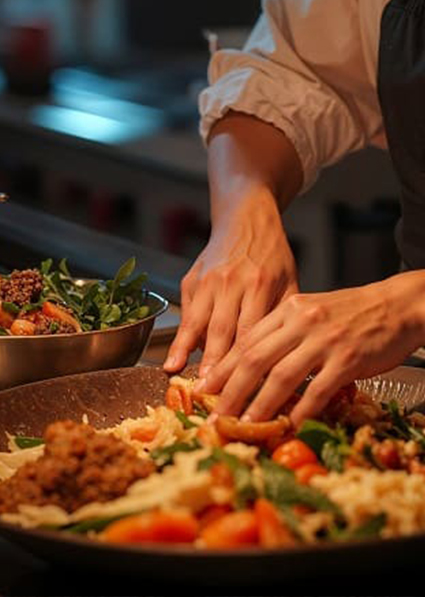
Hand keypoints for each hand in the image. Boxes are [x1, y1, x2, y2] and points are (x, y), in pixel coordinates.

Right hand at [163, 187, 298, 375]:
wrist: (245, 219)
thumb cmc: (271, 255)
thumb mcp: (289, 280)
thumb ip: (284, 315)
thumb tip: (287, 355)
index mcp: (260, 283)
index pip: (251, 330)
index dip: (244, 362)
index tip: (241, 387)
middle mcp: (231, 282)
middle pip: (221, 330)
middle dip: (214, 364)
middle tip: (209, 393)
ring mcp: (208, 280)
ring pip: (198, 322)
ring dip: (188, 352)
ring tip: (180, 377)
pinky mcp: (191, 279)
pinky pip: (186, 312)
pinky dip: (180, 337)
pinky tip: (172, 359)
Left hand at [198, 274, 424, 425]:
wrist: (395, 305)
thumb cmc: (350, 313)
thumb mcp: (310, 312)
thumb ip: (282, 333)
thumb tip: (250, 366)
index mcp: (288, 309)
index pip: (246, 340)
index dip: (222, 368)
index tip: (204, 389)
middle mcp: (302, 321)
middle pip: (255, 358)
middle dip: (230, 391)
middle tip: (215, 415)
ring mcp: (324, 340)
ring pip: (281, 376)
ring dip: (259, 405)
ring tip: (243, 426)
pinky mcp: (347, 359)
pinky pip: (318, 390)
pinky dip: (301, 411)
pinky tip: (289, 425)